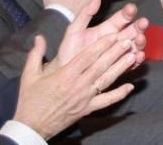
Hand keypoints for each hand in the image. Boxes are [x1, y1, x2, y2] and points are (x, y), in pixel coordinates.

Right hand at [13, 35, 135, 139]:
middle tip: (129, 40)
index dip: (102, 45)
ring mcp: (84, 98)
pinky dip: (119, 94)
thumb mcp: (29, 76)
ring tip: (134, 56)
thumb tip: (39, 37)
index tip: (113, 35)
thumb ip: (35, 55)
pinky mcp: (87, 109)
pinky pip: (106, 101)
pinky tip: (130, 86)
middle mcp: (77, 85)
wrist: (31, 127)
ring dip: (121, 68)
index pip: (87, 57)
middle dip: (116, 52)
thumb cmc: (30, 100)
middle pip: (100, 66)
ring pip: (106, 80)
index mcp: (64, 75)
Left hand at [53, 0, 146, 69]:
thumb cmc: (69, 52)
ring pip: (135, 45)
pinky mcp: (120, 67)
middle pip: (132, 30)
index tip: (131, 8)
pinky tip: (138, 55)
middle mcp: (116, 40)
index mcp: (107, 29)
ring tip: (140, 39)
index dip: (127, 12)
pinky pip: (132, 63)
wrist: (65, 73)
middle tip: (143, 22)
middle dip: (139, 26)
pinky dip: (137, 59)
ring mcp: (119, 53)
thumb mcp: (74, 30)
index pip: (122, 18)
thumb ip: (85, 14)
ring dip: (140, 41)